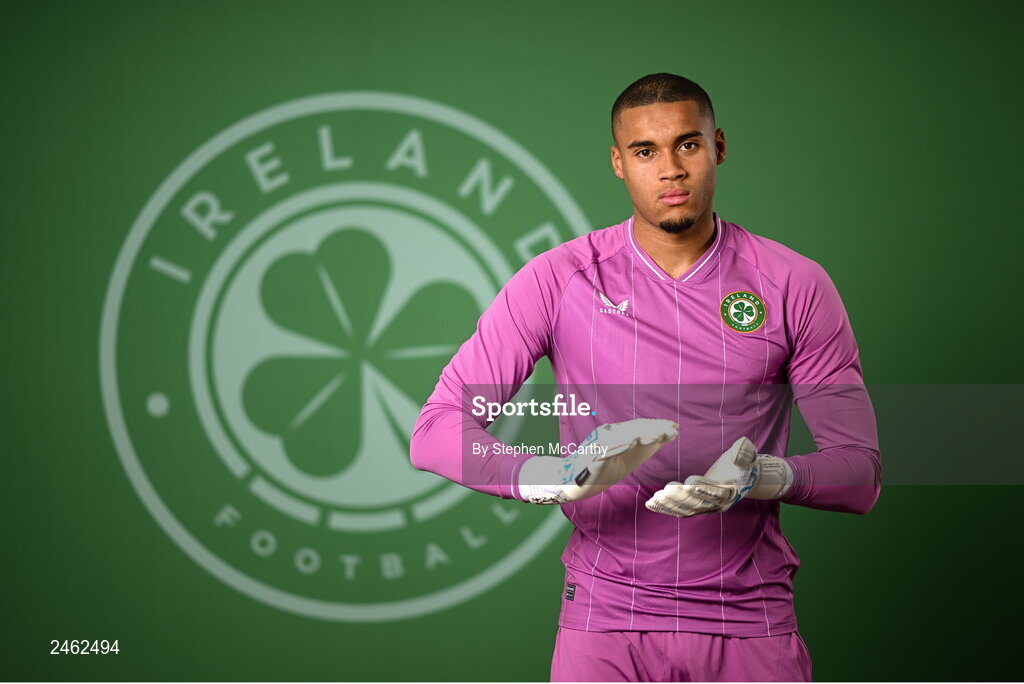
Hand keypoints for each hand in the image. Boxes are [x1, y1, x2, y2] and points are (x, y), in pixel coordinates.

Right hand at [519, 418, 678, 503]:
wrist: (572, 484)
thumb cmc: (600, 472)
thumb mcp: (627, 460)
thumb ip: (642, 450)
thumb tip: (662, 439)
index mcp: (616, 434)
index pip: (639, 427)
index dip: (656, 426)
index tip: (674, 427)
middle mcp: (607, 434)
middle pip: (634, 428)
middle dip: (655, 429)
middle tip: (673, 429)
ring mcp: (599, 444)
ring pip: (624, 436)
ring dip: (643, 434)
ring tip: (660, 435)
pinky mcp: (592, 455)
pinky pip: (607, 448)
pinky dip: (620, 444)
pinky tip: (633, 442)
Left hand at [645, 436, 791, 517]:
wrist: (742, 477)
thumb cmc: (742, 463)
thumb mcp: (747, 454)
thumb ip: (744, 453)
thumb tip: (739, 455)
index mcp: (731, 492)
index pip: (717, 492)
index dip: (704, 487)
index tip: (689, 481)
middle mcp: (719, 504)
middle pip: (698, 504)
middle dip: (681, 498)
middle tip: (665, 490)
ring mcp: (706, 509)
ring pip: (686, 510)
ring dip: (670, 505)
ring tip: (655, 498)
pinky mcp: (696, 508)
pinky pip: (679, 511)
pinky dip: (665, 509)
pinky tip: (651, 504)